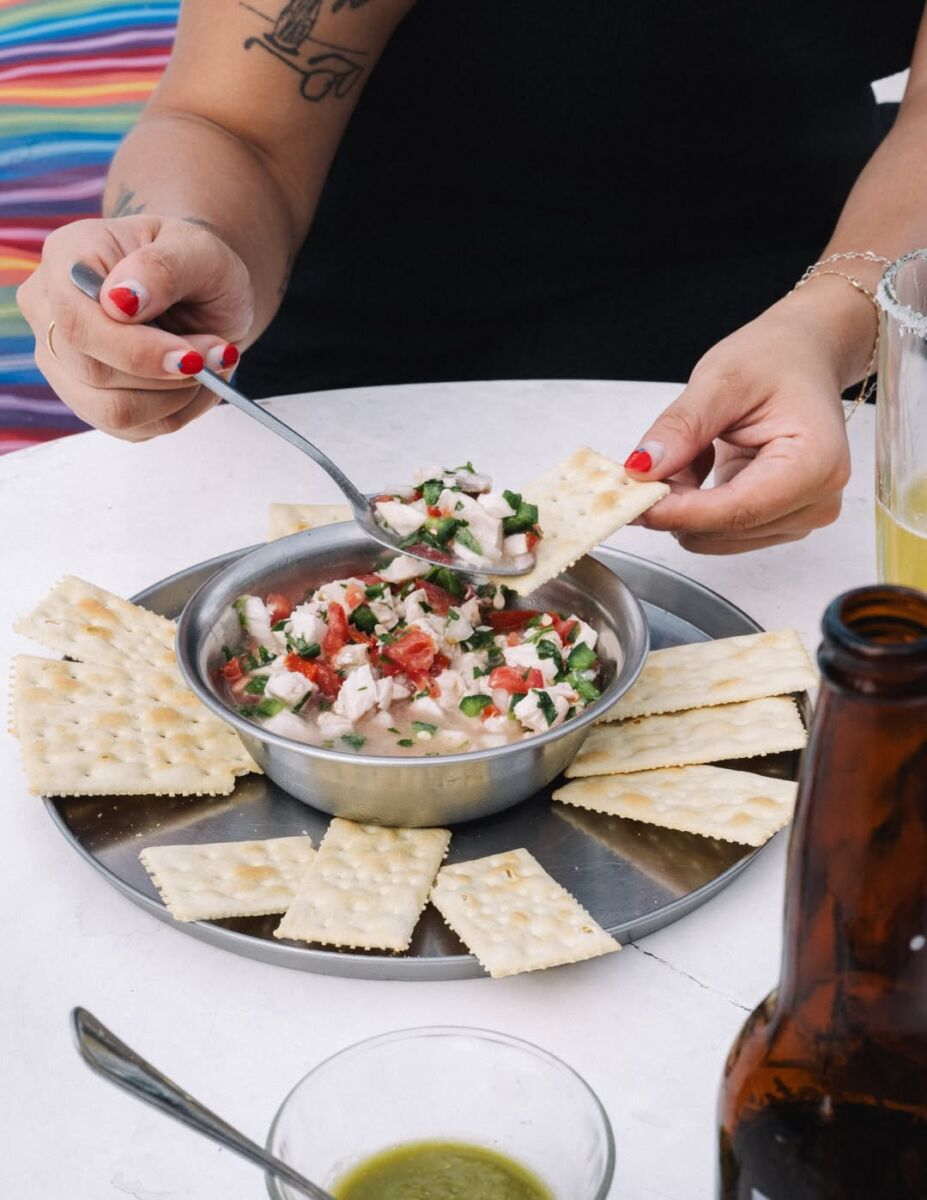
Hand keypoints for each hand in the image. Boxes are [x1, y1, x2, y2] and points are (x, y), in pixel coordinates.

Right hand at [17, 216, 253, 440]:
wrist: (202, 291)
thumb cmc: (196, 265)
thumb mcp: (199, 250)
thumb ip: (163, 268)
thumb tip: (122, 300)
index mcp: (67, 258)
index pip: (77, 321)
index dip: (137, 350)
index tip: (192, 357)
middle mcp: (49, 311)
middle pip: (94, 373)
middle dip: (169, 374)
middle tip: (218, 353)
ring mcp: (62, 361)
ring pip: (114, 411)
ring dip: (177, 396)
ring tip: (207, 364)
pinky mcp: (87, 400)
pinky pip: (133, 429)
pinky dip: (176, 411)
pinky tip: (191, 381)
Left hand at [623, 286, 863, 553]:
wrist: (801, 360)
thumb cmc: (775, 361)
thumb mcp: (720, 380)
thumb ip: (681, 428)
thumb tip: (644, 469)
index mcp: (816, 462)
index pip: (739, 510)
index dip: (680, 512)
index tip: (634, 502)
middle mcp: (817, 500)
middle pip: (725, 529)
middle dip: (675, 505)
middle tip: (647, 464)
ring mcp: (800, 518)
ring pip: (714, 537)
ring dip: (684, 504)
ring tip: (691, 450)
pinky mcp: (778, 524)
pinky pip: (717, 532)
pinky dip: (694, 506)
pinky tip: (701, 467)